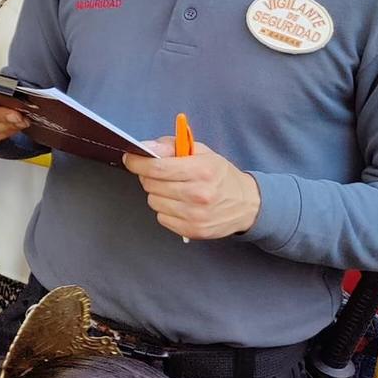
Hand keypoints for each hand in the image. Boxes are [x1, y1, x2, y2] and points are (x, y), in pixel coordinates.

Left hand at [122, 138, 262, 240]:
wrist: (247, 204)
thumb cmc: (220, 175)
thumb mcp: (201, 152)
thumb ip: (171, 146)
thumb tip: (145, 147)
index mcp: (202, 170)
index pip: (157, 168)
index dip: (137, 162)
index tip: (130, 159)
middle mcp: (199, 194)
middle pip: (151, 184)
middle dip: (149, 176)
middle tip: (160, 174)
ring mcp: (196, 215)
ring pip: (153, 201)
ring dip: (157, 194)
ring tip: (173, 189)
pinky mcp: (193, 231)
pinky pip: (161, 218)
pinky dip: (165, 210)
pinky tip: (179, 204)